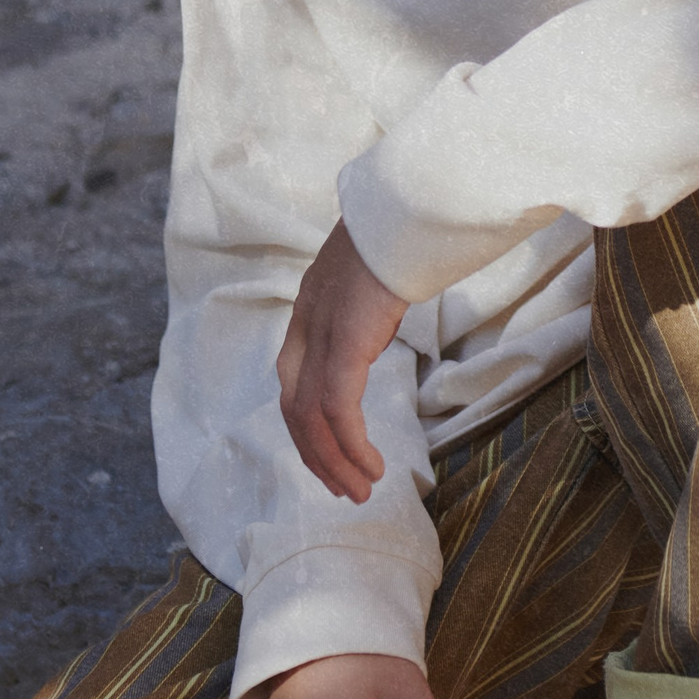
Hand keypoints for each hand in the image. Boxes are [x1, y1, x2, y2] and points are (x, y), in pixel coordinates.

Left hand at [276, 220, 408, 501]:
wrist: (406, 208)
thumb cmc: (402, 235)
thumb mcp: (371, 277)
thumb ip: (363, 304)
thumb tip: (379, 318)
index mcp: (309, 310)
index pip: (292, 381)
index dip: (307, 426)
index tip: (331, 455)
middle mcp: (306, 325)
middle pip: (293, 408)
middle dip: (317, 455)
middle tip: (344, 489)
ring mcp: (322, 334)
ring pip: (310, 418)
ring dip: (335, 461)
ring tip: (361, 489)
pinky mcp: (345, 343)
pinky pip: (337, 410)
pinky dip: (350, 445)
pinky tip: (370, 466)